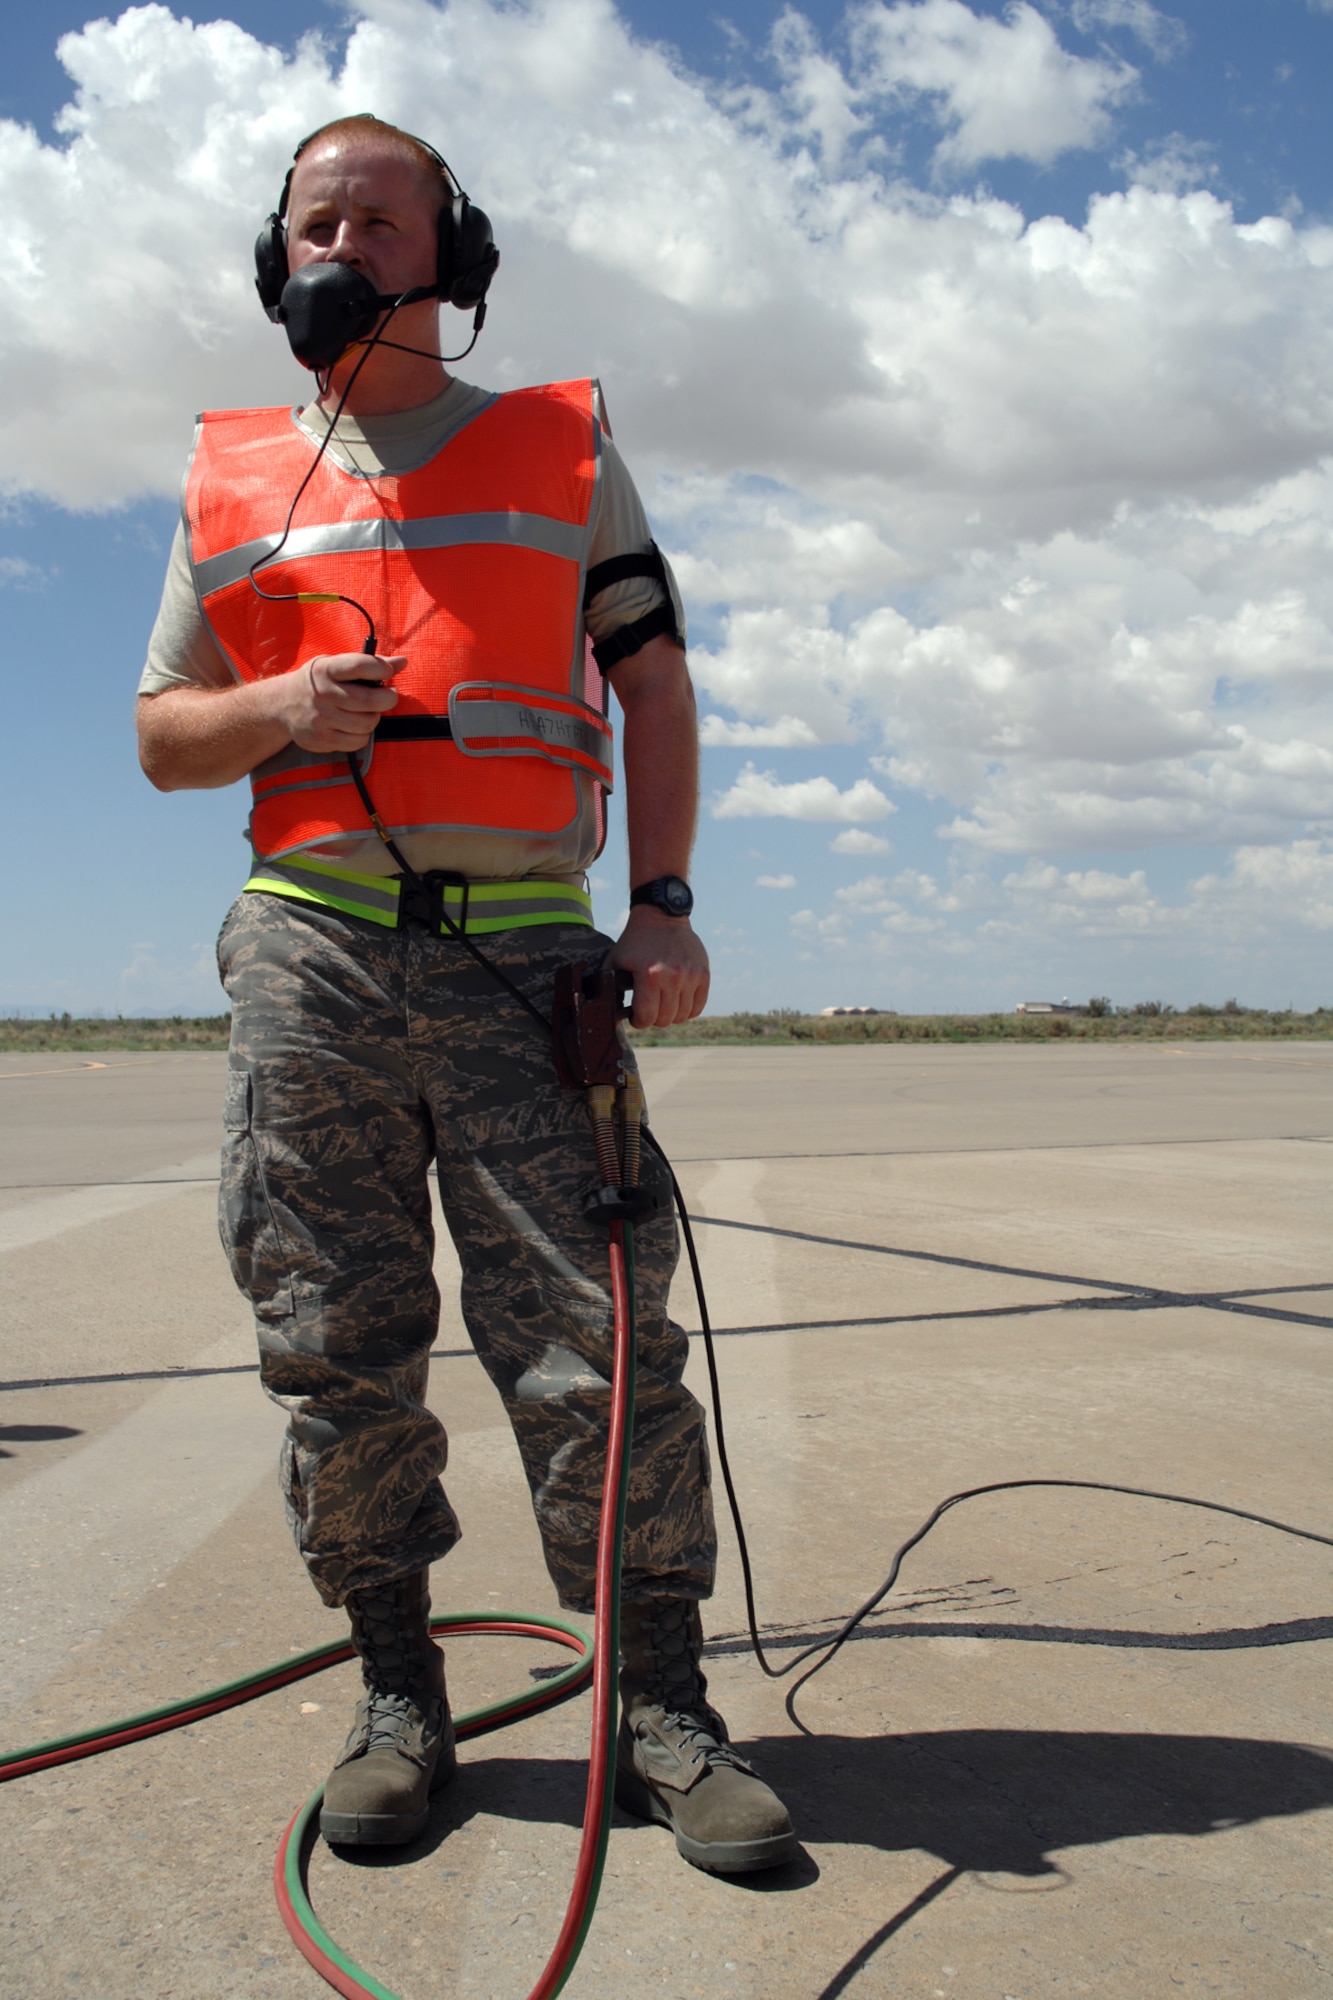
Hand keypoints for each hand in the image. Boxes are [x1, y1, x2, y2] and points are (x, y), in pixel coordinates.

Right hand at [275, 652, 404, 751]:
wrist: (281, 704)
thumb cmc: (317, 682)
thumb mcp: (334, 665)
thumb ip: (367, 664)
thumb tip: (402, 662)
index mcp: (326, 670)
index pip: (361, 666)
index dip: (383, 669)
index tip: (390, 672)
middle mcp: (323, 694)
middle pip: (371, 700)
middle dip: (388, 698)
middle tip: (388, 696)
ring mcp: (321, 719)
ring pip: (368, 723)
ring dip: (375, 717)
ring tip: (368, 711)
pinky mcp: (321, 739)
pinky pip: (358, 741)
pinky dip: (363, 734)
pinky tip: (356, 725)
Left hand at [607, 906, 709, 1027]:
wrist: (661, 915)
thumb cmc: (635, 941)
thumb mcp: (615, 961)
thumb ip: (609, 988)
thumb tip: (611, 1015)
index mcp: (649, 975)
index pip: (646, 1017)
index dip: (638, 1021)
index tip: (636, 1016)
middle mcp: (672, 977)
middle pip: (664, 1019)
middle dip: (653, 1019)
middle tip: (649, 1008)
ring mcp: (690, 976)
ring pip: (681, 1016)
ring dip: (670, 1015)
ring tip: (662, 1004)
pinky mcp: (703, 974)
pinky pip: (697, 1007)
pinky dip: (687, 1010)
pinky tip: (677, 1002)